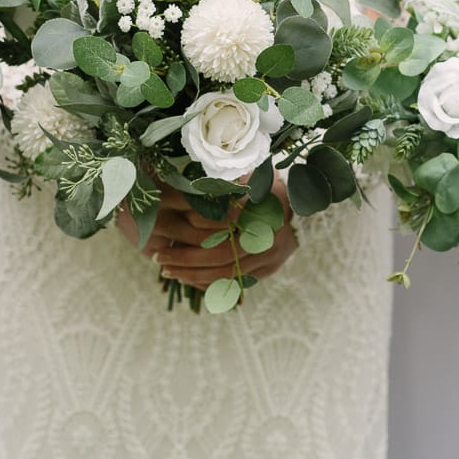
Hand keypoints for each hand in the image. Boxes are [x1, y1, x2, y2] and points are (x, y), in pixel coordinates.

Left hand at [128, 178, 299, 289]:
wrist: (299, 206)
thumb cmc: (266, 185)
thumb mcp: (250, 175)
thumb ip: (228, 182)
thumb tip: (196, 186)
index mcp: (265, 208)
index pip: (226, 224)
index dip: (200, 226)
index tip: (170, 231)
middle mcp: (271, 236)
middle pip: (222, 255)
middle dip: (187, 259)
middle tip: (159, 259)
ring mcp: (272, 256)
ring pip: (228, 274)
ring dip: (194, 275)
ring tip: (167, 271)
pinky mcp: (269, 269)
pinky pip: (235, 283)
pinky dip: (210, 283)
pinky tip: (188, 278)